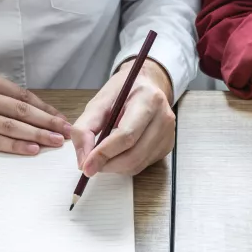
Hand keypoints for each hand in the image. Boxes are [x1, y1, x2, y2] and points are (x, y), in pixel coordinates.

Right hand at [0, 63, 69, 154]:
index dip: (43, 107)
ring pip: (10, 126)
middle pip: (20, 110)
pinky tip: (30, 149)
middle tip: (67, 132)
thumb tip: (18, 105)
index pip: (19, 94)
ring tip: (55, 142)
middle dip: (47, 122)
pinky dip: (14, 145)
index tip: (59, 117)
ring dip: (36, 135)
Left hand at [72, 59, 174, 176]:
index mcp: (148, 100)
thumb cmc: (123, 92)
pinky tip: (118, 153)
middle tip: (90, 165)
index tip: (86, 165)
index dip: (104, 153)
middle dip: (107, 164)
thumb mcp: (99, 102)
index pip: (126, 135)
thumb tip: (83, 159)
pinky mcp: (167, 146)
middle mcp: (163, 118)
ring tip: (103, 157)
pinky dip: (124, 165)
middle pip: (133, 155)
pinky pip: (142, 166)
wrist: (147, 85)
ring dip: (114, 167)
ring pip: (137, 164)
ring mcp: (168, 134)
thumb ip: (85, 128)